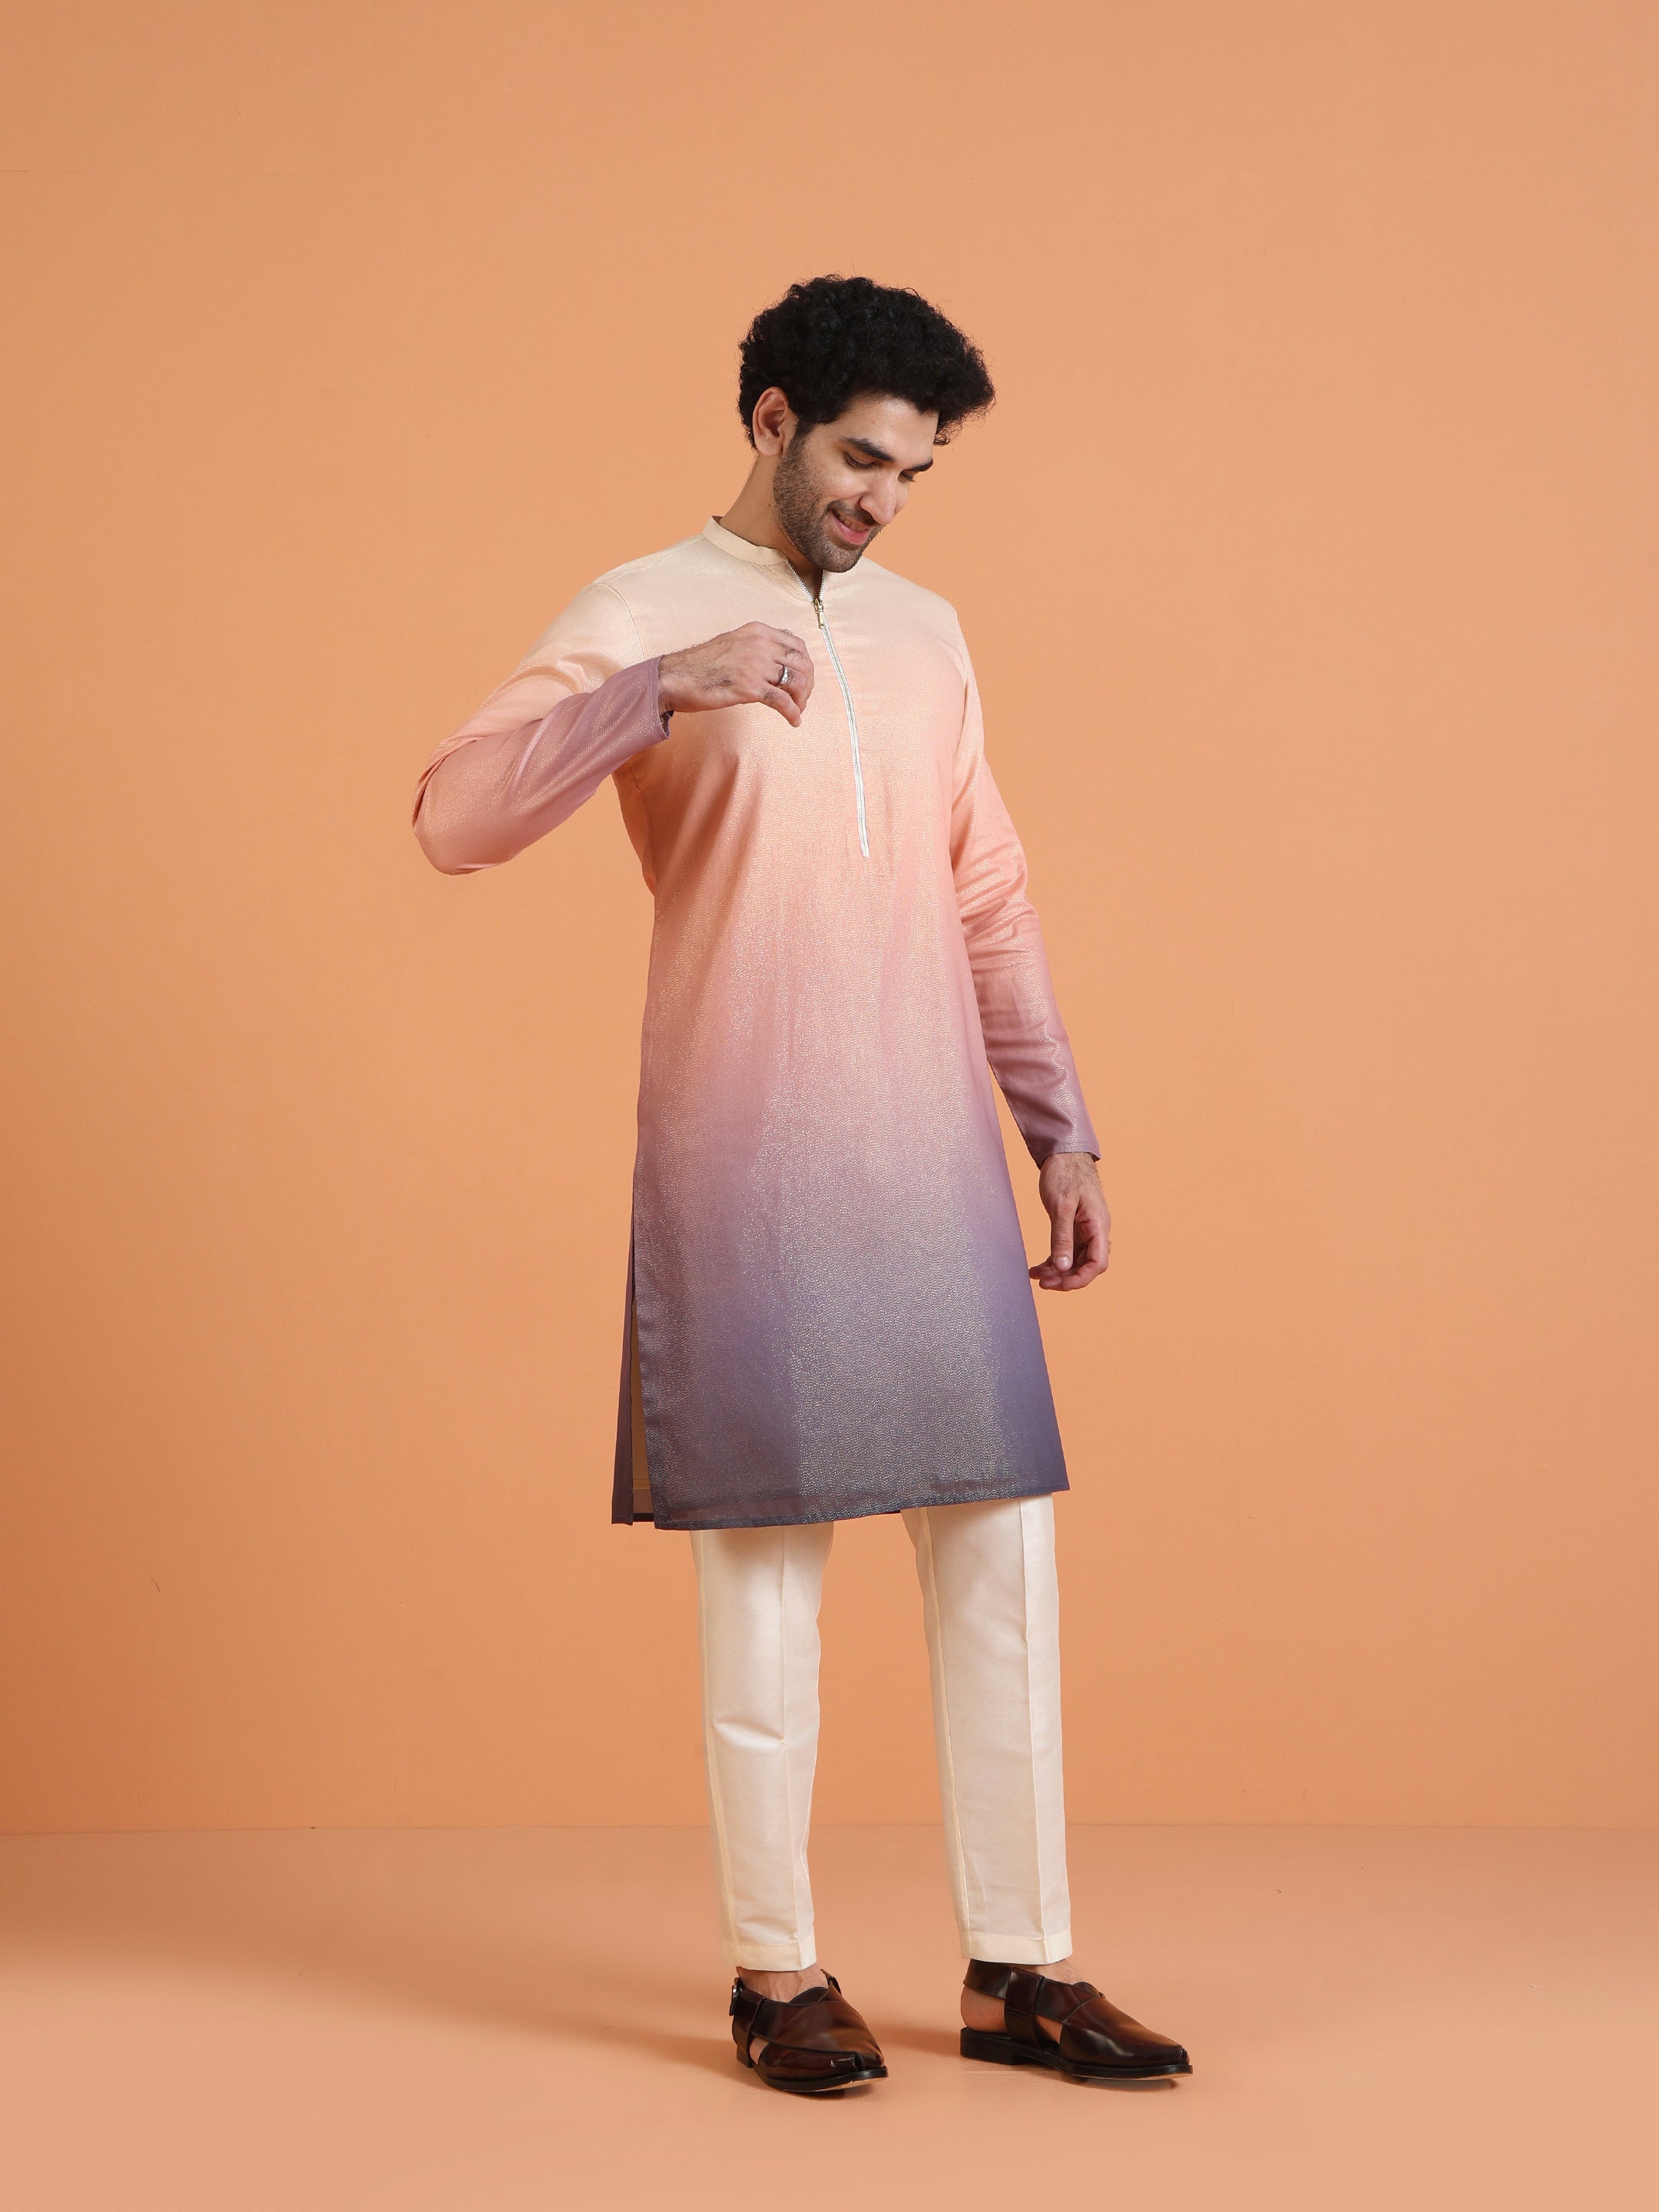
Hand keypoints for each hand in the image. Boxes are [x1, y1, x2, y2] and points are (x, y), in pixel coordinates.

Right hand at [657, 623, 814, 728]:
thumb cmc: (701, 664)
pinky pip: (783, 701)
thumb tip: (778, 660)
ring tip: (797, 710)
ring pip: (796, 682)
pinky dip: (793, 713)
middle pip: (802, 664)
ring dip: (801, 700)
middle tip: (802, 698)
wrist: (677, 676)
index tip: (803, 679)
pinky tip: (793, 720)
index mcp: (758, 631)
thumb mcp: (734, 643)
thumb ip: (757, 647)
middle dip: (807, 684)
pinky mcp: (750, 688)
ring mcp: (756, 666)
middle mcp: (760, 645)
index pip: (797, 645)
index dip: (805, 665)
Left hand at [1029, 1152, 1109, 1291]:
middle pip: (1086, 1266)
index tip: (1060, 1284)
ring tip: (1035, 1276)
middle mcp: (1095, 1231)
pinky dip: (1053, 1261)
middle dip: (1065, 1278)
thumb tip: (1062, 1267)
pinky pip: (1066, 1251)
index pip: (1097, 1263)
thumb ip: (1062, 1237)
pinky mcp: (1073, 1228)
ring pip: (1074, 1261)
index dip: (1081, 1278)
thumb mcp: (1061, 1206)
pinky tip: (1037, 1267)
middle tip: (1042, 1283)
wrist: (1064, 1153)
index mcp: (1098, 1225)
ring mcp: (1085, 1230)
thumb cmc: (1065, 1174)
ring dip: (1057, 1271)